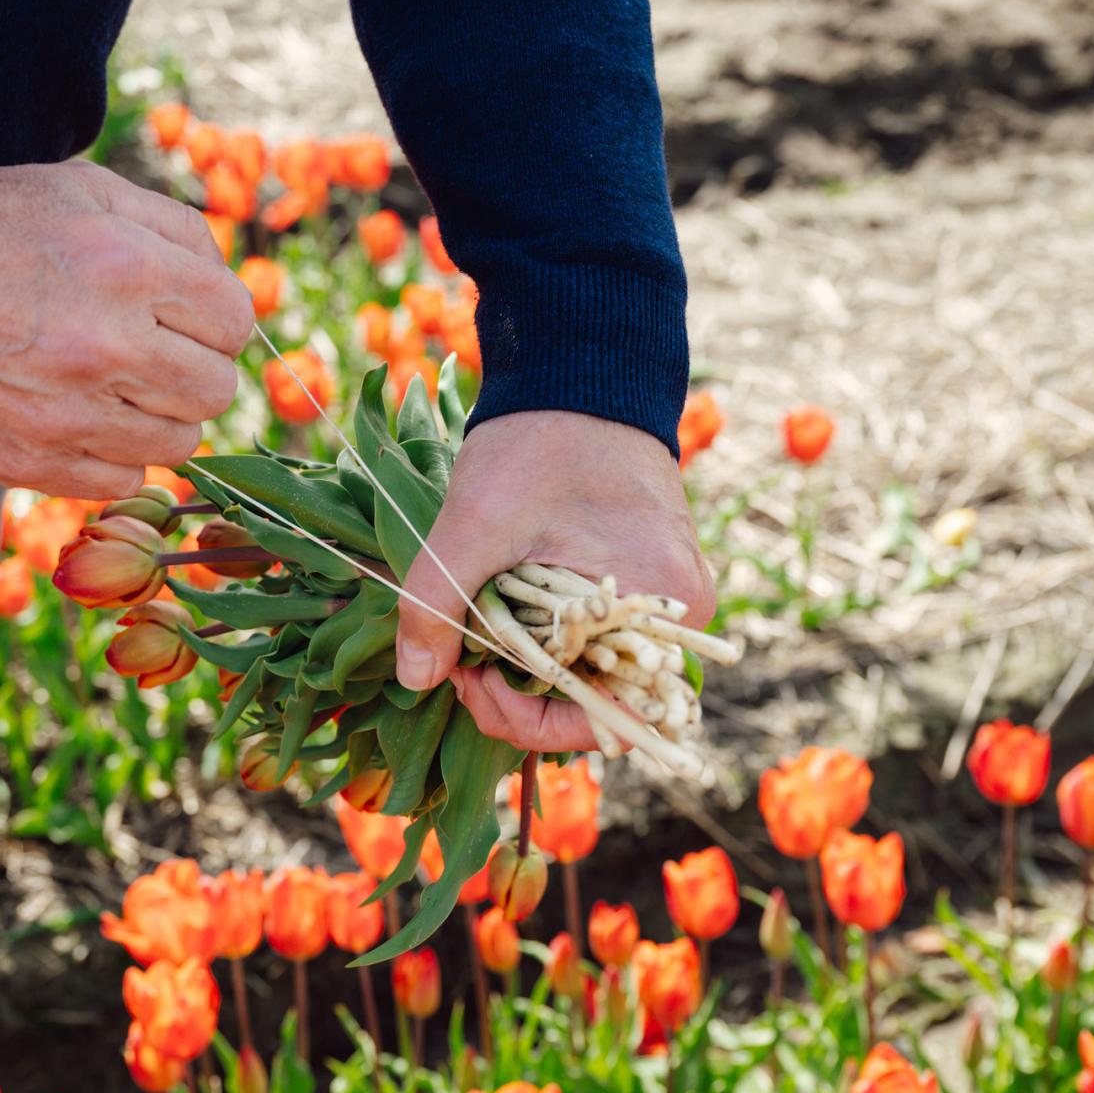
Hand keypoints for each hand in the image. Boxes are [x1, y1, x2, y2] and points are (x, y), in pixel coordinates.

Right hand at [0, 154, 254, 496]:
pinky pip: (122, 479)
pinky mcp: (32, 464)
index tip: (186, 315)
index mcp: (125, 266)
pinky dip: (115, 453)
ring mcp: (68, 414)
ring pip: (179, 442)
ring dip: (160, 414)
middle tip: (155, 350)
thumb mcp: (77, 188)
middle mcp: (104, 345)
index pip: (234, 320)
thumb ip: (171, 228)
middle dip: (195, 366)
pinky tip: (83, 417)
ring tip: (117, 383)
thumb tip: (224, 282)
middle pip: (216, 388)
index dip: (216, 316)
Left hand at [393, 409, 716, 753]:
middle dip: (519, 697)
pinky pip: (595, 641)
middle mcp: (678, 616)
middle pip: (596, 702)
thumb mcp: (474, 522)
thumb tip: (415, 679)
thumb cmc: (539, 442)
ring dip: (528, 671)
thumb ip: (437, 601)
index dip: (524, 720)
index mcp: (659, 607)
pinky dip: (544, 643)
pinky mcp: (642, 583)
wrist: (580, 372)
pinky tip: (501, 622)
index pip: (602, 718)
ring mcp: (663, 600)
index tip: (466, 682)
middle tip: (459, 665)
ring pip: (592, 673)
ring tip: (474, 639)